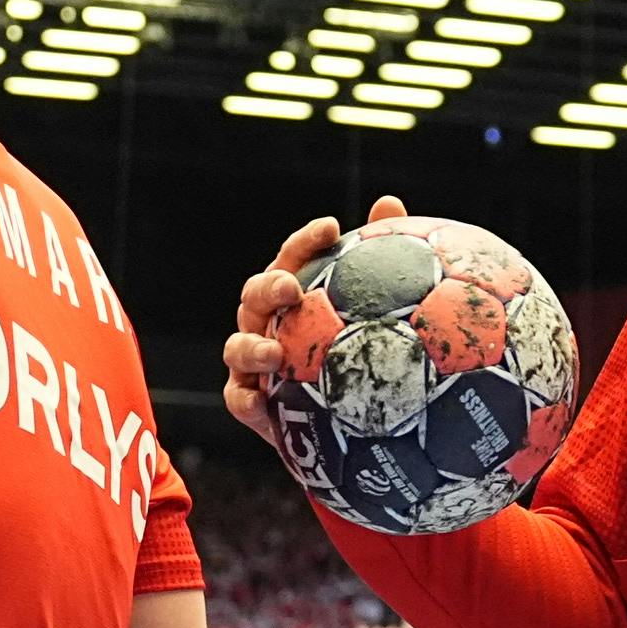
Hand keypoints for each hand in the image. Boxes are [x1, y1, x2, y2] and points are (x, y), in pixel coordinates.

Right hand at [218, 196, 405, 448]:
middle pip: (256, 295)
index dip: (307, 242)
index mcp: (295, 296)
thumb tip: (389, 201)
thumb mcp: (376, 316)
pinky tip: (259, 402)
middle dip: (269, 287)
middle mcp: (268, 323)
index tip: (331, 227)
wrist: (349, 427)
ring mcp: (254, 363)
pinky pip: (237, 399)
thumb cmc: (358, 361)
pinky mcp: (251, 403)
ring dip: (250, 346)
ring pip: (237, 346)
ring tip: (274, 352)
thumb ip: (380, 264)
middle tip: (291, 288)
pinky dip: (244, 399)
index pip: (295, 258)